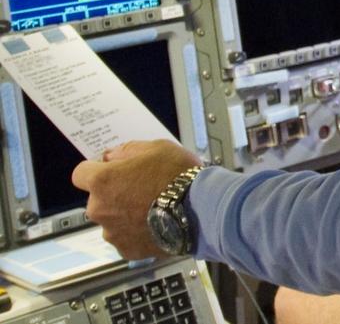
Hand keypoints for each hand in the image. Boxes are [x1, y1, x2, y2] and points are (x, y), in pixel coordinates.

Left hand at [71, 140, 203, 259]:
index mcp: (102, 181)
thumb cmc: (179, 176)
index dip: (95, 170)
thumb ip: (128, 150)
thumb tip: (113, 156)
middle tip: (140, 189)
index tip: (110, 171)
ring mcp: (112, 232)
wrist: (201, 208)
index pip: (80, 173)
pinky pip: (125, 238)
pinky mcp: (127, 249)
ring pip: (111, 220)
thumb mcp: (157, 147)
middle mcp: (100, 208)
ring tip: (152, 208)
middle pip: (97, 199)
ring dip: (124, 214)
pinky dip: (136, 232)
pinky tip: (155, 223)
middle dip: (114, 194)